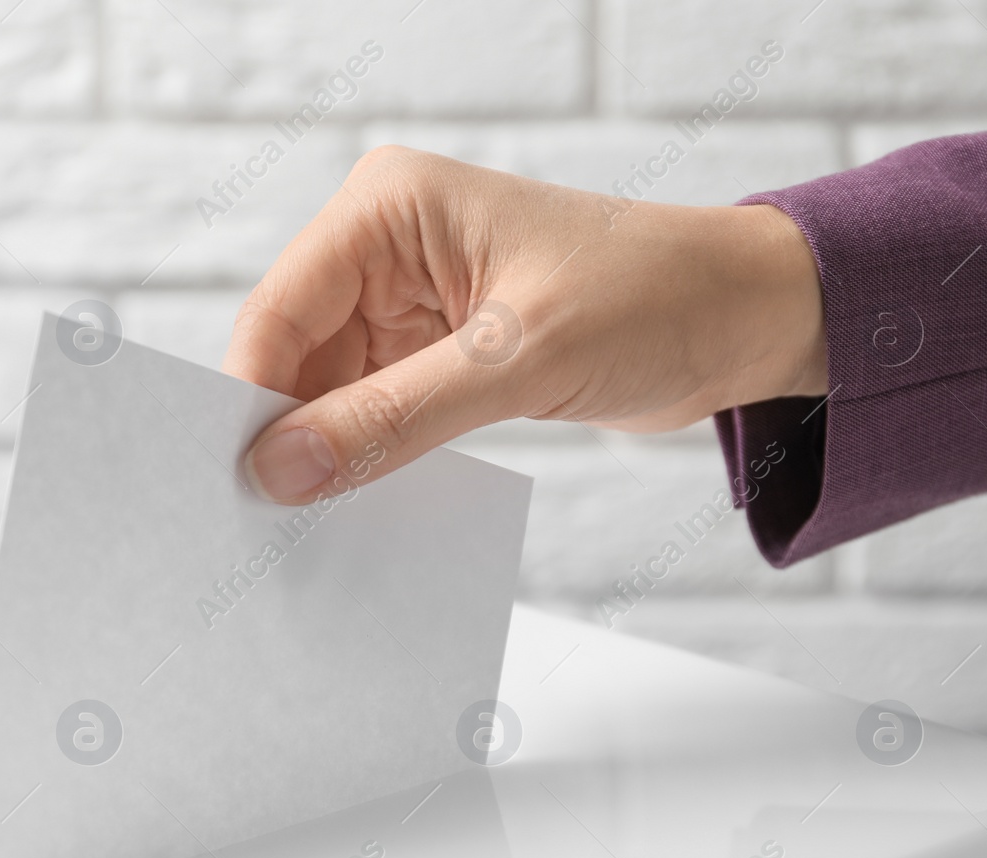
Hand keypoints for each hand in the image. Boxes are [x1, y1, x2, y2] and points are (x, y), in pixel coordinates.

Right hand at [223, 146, 827, 503]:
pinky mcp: (438, 349)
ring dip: (329, 451)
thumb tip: (283, 472)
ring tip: (316, 522)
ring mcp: (409, 300)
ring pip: (329, 390)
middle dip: (288, 432)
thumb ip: (392, 418)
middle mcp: (386, 245)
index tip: (243, 483)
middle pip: (294, 353)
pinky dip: (368, 455)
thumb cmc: (652, 298)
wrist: (744, 318)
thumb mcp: (516, 360)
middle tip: (271, 519)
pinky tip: (364, 501)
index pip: (282, 308)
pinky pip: (375, 410)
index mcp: (390, 207)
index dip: (254, 396)